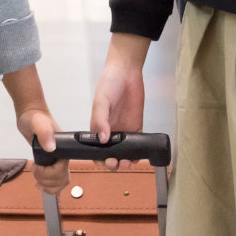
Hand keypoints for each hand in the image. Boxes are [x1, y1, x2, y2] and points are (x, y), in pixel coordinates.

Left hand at [19, 106, 70, 194]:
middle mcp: (64, 155)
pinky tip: (40, 185)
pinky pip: (56, 180)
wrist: (30, 115)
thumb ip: (44, 132)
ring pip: (60, 183)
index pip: (61, 171)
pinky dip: (49, 187)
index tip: (35, 166)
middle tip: (34, 170)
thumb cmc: (34, 117)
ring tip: (36, 178)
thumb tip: (51, 148)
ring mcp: (58, 160)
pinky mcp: (52, 163)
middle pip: (62, 180)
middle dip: (46, 181)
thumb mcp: (38, 122)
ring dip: (48, 186)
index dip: (47, 174)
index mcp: (65, 148)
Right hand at [90, 48, 145, 169]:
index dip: (99, 159)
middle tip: (117, 163)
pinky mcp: (136, 127)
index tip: (105, 161)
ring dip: (126, 160)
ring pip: (125, 153)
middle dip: (113, 163)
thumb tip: (102, 139)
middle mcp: (110, 132)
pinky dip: (138, 153)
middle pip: (110, 154)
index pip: (96, 150)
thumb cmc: (109, 84)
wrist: (127, 71)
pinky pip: (137, 144)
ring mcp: (124, 130)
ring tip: (128, 162)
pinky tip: (139, 156)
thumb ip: (100, 120)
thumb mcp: (100, 101)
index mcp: (97, 128)